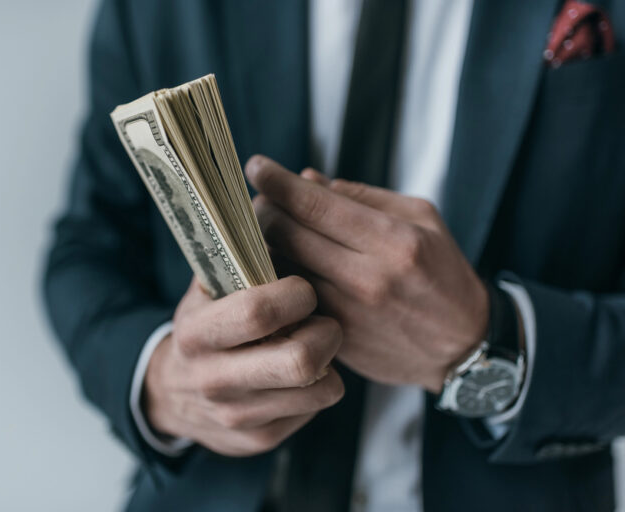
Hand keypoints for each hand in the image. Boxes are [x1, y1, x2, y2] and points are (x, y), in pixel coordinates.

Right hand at [144, 276, 343, 456]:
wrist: (172, 392)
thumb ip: (238, 262)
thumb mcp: (205, 290)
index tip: (303, 289)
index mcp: (196, 333)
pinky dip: (317, 388)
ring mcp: (236, 415)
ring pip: (318, 389)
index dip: (295, 295)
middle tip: (324, 322)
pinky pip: (315, 410)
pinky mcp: (259, 439)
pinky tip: (298, 375)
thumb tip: (281, 218)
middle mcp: (212, 379)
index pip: (257, 312)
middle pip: (298, 359)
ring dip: (329, 362)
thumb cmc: (205, 326)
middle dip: (327, 333)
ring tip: (315, 345)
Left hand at [246, 155, 487, 392]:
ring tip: (266, 231)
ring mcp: (347, 313)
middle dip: (264, 210)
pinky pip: (289, 300)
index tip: (254, 166)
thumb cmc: (442, 272)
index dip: (276, 181)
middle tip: (260, 202)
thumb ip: (363, 196)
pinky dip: (278, 278)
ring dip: (264, 246)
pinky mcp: (335, 339)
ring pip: (281, 268)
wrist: (461, 347)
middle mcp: (368, 278)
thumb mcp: (421, 219)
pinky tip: (279, 266)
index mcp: (394, 240)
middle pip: (287, 234)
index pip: (315, 203)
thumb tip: (306, 180)